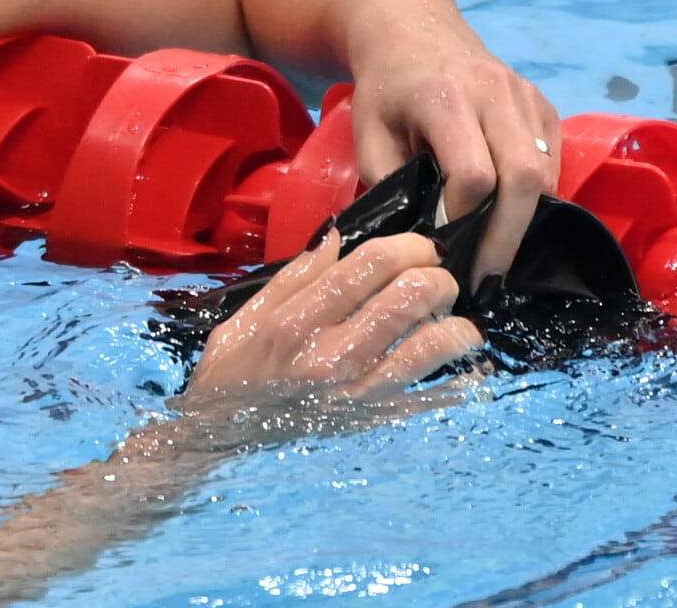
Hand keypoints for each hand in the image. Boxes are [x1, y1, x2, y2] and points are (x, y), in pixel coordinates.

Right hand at [184, 231, 480, 405]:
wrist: (220, 442)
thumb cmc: (230, 376)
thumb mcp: (245, 318)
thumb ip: (294, 276)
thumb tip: (337, 235)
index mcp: (296, 321)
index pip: (371, 265)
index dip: (410, 246)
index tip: (420, 248)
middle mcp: (330, 355)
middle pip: (410, 296)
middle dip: (439, 278)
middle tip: (437, 280)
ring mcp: (355, 394)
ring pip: (431, 346)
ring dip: (457, 326)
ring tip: (452, 321)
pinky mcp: (371, 423)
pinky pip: (430, 395)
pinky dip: (456, 375)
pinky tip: (456, 363)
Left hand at [346, 26, 559, 291]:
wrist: (411, 28)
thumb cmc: (385, 88)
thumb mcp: (368, 136)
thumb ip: (391, 185)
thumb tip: (420, 242)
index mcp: (445, 98)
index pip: (473, 175)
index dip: (462, 220)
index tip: (444, 249)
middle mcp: (495, 92)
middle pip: (523, 177)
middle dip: (507, 238)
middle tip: (486, 279)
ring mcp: (525, 96)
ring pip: (545, 173)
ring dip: (525, 222)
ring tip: (496, 256)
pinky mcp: (542, 104)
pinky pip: (553, 161)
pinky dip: (537, 197)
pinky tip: (510, 218)